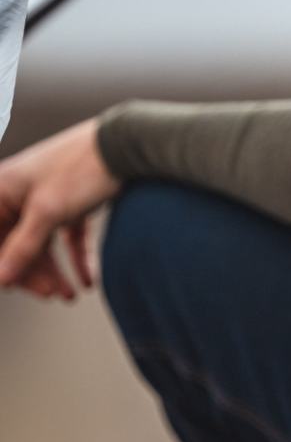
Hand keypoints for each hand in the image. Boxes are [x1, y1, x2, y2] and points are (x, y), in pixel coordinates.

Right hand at [0, 118, 121, 298]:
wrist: (128, 146)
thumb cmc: (80, 171)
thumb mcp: (47, 213)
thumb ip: (22, 247)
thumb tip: (1, 278)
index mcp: (2, 189)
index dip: (5, 265)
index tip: (15, 289)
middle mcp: (19, 191)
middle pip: (17, 242)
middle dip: (34, 272)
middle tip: (54, 294)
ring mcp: (47, 196)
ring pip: (44, 241)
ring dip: (55, 270)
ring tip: (71, 295)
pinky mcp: (73, 200)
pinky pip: (68, 235)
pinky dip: (77, 257)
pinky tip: (88, 280)